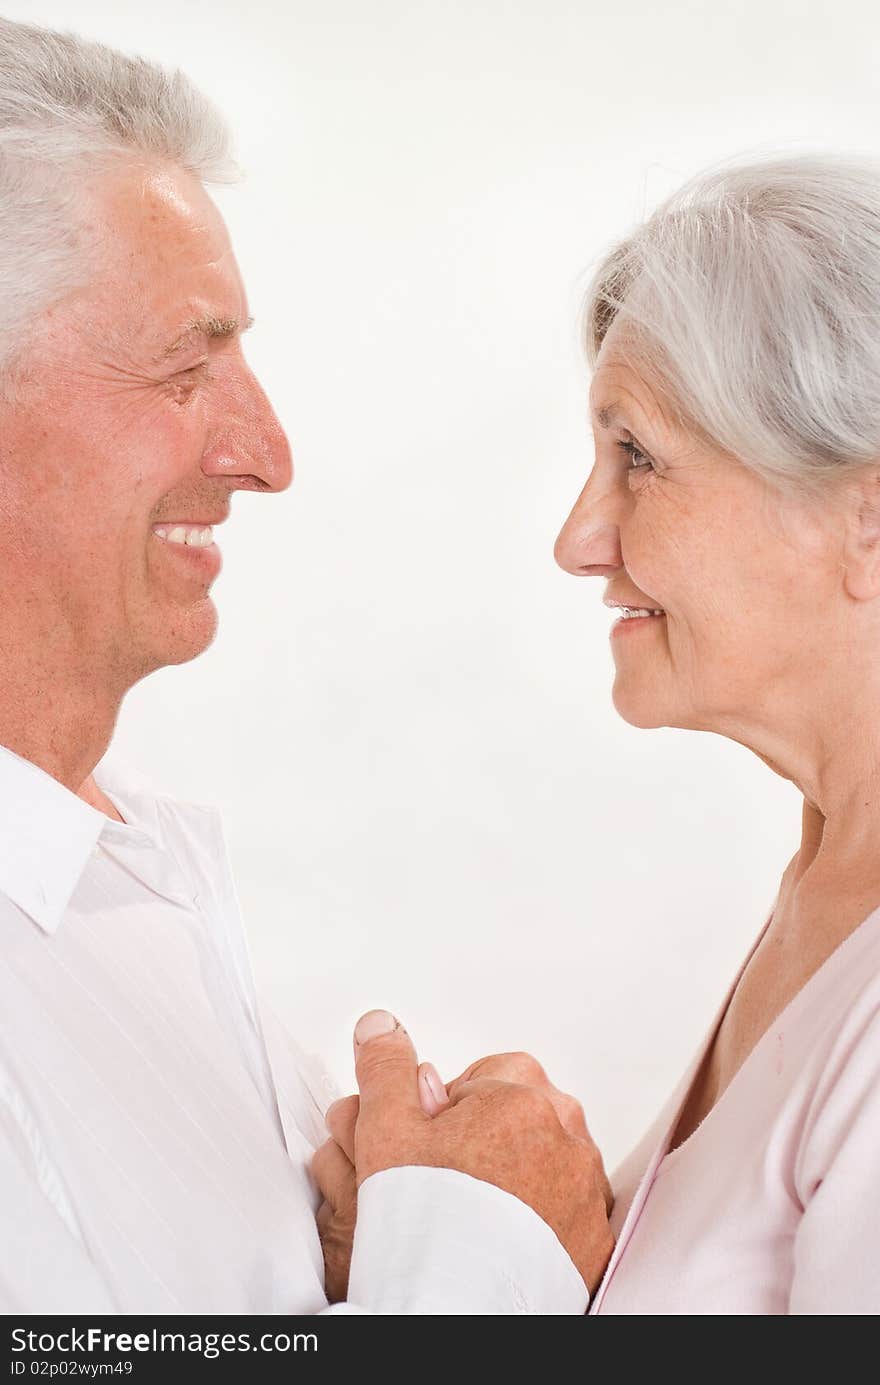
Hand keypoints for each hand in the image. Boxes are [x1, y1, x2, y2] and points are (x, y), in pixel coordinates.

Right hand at [313, 1010, 614, 1297]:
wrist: (457, 1303)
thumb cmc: (428, 1223)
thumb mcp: (386, 1129)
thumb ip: (385, 1068)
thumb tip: (382, 1027)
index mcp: (519, 1095)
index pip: (484, 1078)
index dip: (448, 1111)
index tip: (432, 1143)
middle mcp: (566, 1133)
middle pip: (521, 1114)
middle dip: (487, 1137)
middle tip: (448, 1180)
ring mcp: (586, 1187)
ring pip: (548, 1160)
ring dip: (518, 1175)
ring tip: (474, 1214)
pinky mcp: (596, 1236)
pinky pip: (571, 1208)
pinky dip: (544, 1218)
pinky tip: (505, 1240)